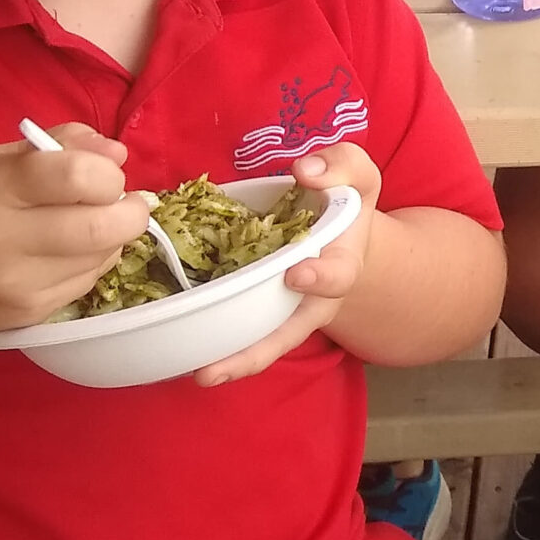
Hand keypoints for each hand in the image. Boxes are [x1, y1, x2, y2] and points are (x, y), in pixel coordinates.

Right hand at [0, 124, 146, 335]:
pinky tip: (68, 252)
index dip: (108, 175)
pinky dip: (92, 262)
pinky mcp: (29, 314)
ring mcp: (16, 284)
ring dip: (111, 238)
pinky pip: (87, 282)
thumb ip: (60, 146)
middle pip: (101, 227)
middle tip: (123, 202)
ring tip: (89, 223)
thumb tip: (118, 156)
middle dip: (129, 212)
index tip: (105, 174)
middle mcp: (2, 240)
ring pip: (101, 257)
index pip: (77, 177)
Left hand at [193, 142, 382, 385]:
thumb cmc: (343, 201)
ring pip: (261, 343)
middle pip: (288, 331)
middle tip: (221, 364)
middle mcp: (310, 298)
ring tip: (201, 374)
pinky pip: (238, 331)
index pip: (337, 275)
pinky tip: (184, 358)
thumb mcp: (355, 174)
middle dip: (257, 350)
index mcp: (340, 263)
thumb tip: (305, 172)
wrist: (338, 230)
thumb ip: (340, 165)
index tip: (297, 273)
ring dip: (231, 362)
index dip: (320, 278)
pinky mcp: (254, 306)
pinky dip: (215, 346)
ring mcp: (280, 308)